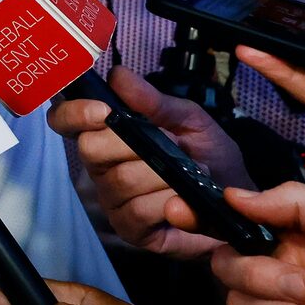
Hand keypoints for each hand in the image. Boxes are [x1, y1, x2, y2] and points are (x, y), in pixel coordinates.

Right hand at [46, 63, 247, 257]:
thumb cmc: (210, 156)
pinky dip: (169, 201)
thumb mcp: (190, 120)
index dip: (74, 113)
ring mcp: (113, 200)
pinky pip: (138, 210)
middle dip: (131, 143)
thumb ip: (154, 101)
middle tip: (167, 145)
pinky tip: (185, 200)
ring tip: (190, 173)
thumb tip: (118, 75)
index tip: (102, 111)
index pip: (65, 120)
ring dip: (163, 174)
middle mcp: (102, 168)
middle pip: (90, 149)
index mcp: (107, 135)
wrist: (239, 200)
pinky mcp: (130, 229)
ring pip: (120, 180)